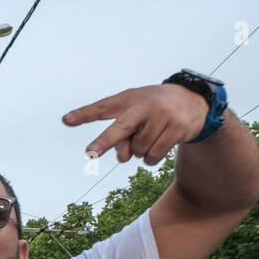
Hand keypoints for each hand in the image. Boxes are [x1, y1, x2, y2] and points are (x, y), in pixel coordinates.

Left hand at [63, 84, 210, 165]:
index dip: (84, 114)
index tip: (66, 120)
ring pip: (138, 150)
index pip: (102, 107)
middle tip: (90, 154)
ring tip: (149, 136)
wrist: (192, 101)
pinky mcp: (177, 128)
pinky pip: (153, 156)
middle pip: (120, 128)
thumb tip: (122, 157)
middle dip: (104, 141)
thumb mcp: (135, 117)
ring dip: (139, 151)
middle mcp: (144, 106)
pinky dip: (151, 158)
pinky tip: (159, 144)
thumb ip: (121, 137)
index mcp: (128, 100)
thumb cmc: (153, 110)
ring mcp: (162, 116)